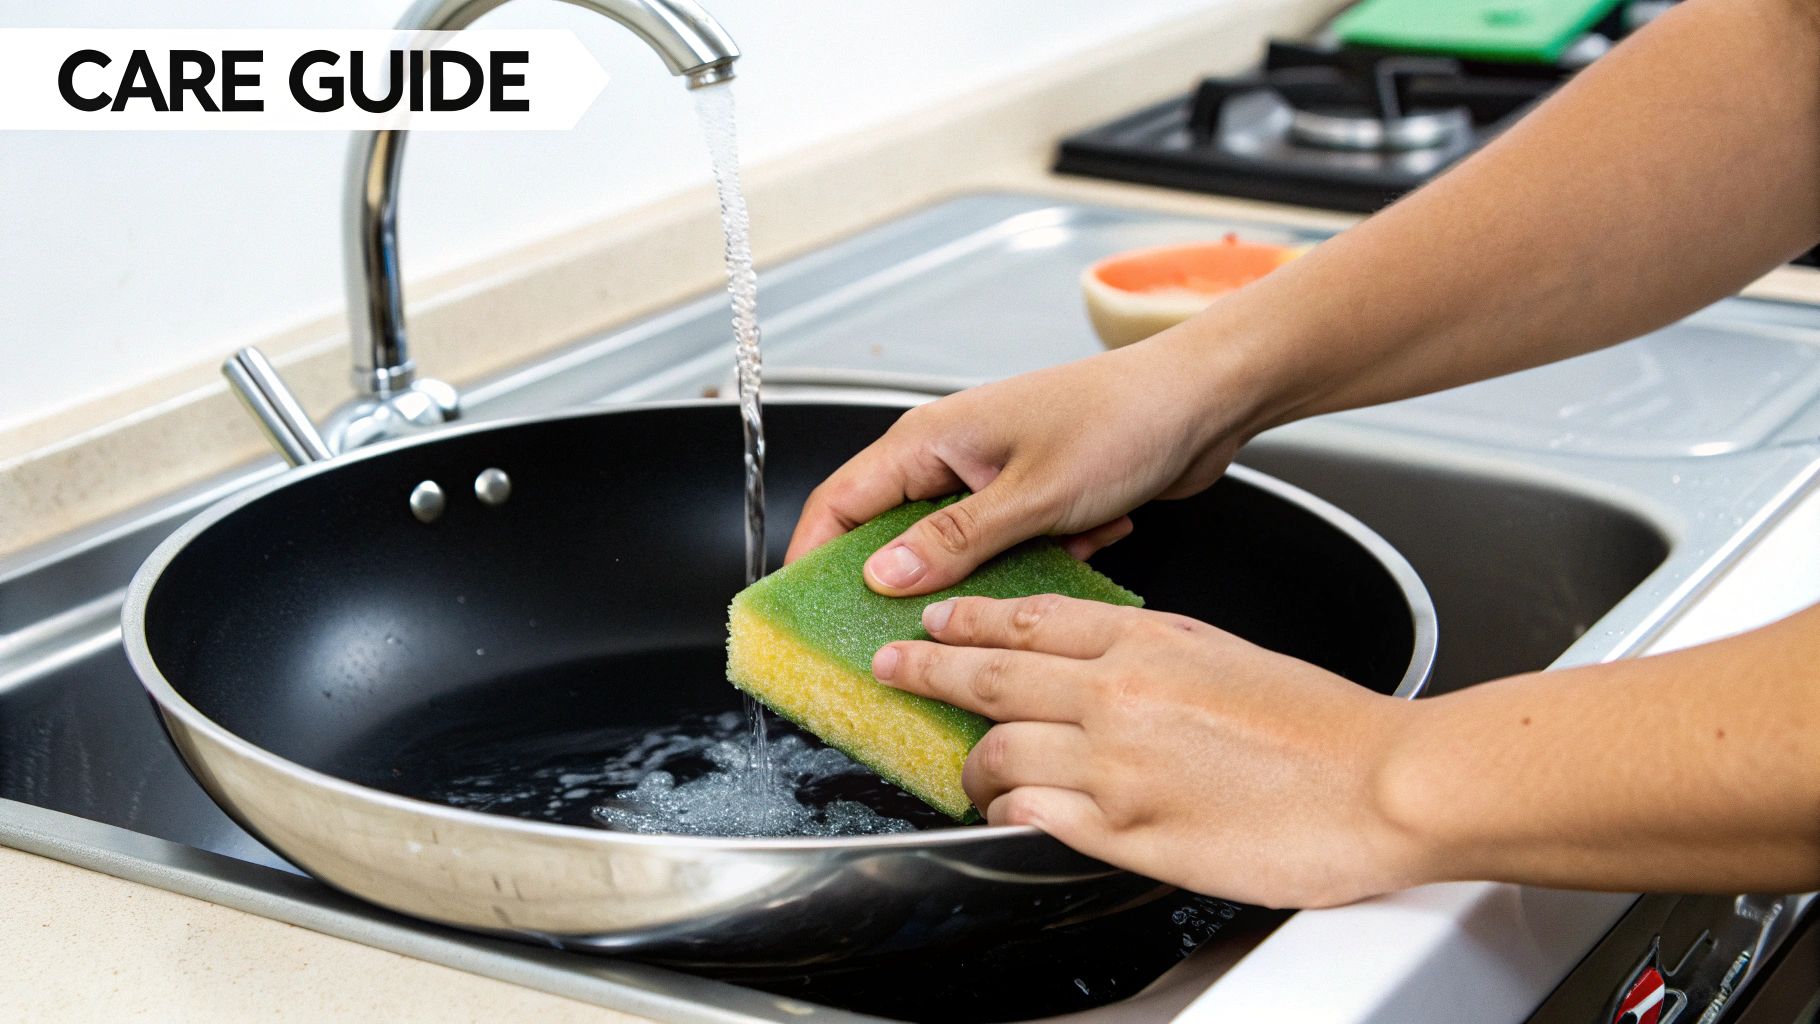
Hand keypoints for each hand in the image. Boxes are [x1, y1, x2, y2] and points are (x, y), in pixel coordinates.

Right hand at [784, 331, 1267, 595]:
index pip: (840, 502)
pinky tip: (1082, 547)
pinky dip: (1036, 562)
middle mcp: (952, 456)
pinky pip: (1008, 550)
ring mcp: (993, 478)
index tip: (796, 616)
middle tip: (887, 645)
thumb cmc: (1123, 420)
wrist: (1206, 400)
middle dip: (894, 588)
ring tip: (997, 616)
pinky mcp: (1034, 499)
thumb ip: (952, 541)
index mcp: (931, 440)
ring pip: (954, 551)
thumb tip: (880, 577)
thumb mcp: (1031, 494)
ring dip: (981, 581)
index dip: (809, 558)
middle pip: (890, 533)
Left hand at [870, 594, 1427, 907]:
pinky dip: (1007, 809)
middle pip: (991, 675)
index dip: (968, 619)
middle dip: (926, 667)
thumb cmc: (1325, 724)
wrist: (1383, 781)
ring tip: (959, 770)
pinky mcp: (1127, 830)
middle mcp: (1118, 694)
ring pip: (996, 750)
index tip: (933, 617)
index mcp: (1148, 641)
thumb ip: (1154, 658)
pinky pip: (1033, 813)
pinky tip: (1003, 810)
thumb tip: (1103, 666)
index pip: (1030, 618)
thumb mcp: (1227, 655)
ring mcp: (1115, 764)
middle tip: (889, 664)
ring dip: (967, 761)